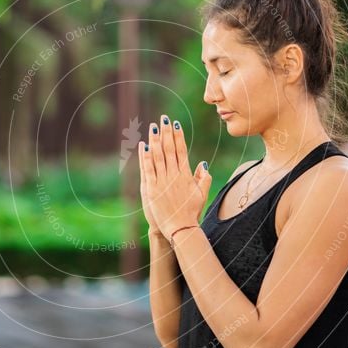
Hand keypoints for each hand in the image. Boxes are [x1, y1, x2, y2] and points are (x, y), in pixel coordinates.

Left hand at [138, 114, 211, 241]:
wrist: (180, 228)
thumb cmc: (191, 212)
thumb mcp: (201, 194)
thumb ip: (204, 178)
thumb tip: (203, 164)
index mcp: (185, 175)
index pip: (181, 151)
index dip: (178, 136)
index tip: (175, 124)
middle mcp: (174, 175)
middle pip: (169, 149)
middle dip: (166, 133)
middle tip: (163, 119)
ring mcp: (162, 181)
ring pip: (158, 156)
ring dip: (156, 140)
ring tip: (154, 127)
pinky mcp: (152, 189)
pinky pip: (148, 169)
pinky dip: (146, 156)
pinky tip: (144, 145)